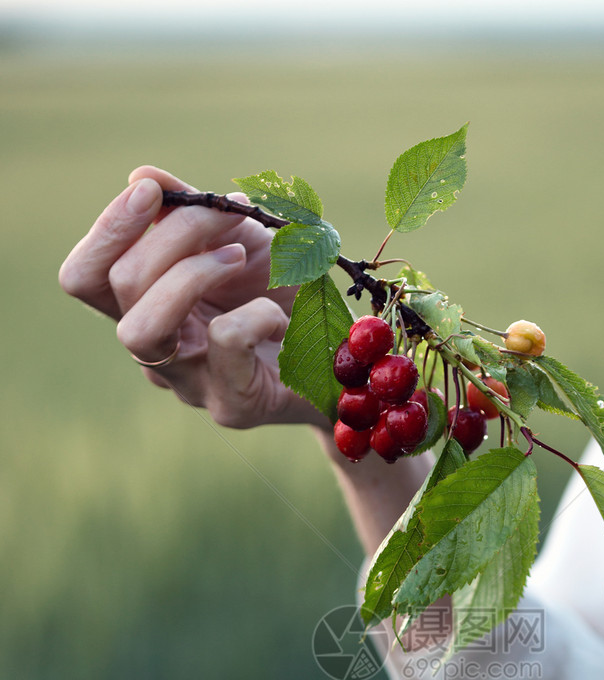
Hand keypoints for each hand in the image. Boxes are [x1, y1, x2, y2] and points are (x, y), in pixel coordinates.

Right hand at [58, 166, 327, 429]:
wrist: (344, 363)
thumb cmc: (287, 297)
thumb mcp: (243, 239)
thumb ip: (193, 211)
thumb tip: (141, 176)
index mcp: (147, 309)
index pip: (85, 277)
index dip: (108, 229)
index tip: (152, 192)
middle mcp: (157, 351)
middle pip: (117, 287)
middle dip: (171, 234)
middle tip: (227, 217)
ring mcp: (190, 384)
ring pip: (143, 328)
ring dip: (192, 272)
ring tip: (239, 256)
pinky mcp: (232, 405)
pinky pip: (225, 342)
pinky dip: (255, 308)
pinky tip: (280, 313)